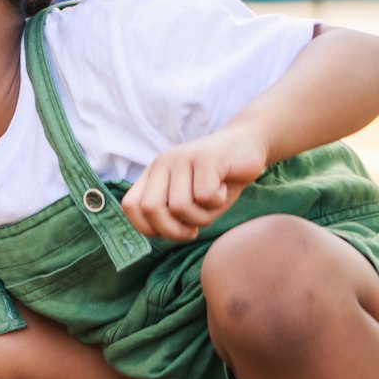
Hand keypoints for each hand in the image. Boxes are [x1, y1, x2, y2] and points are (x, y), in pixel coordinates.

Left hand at [121, 123, 269, 241]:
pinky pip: (205, 197)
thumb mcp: (191, 201)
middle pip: (151, 209)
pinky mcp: (206, 158)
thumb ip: (171, 216)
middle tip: (193, 231)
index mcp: (152, 174)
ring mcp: (182, 159)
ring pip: (180, 207)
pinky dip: (218, 203)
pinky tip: (225, 189)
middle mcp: (162, 164)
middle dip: (173, 231)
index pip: (131, 206)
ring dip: (202, 217)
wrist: (248, 145)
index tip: (173, 232)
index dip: (149, 228)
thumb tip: (160, 234)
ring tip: (213, 203)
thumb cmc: (218, 181)